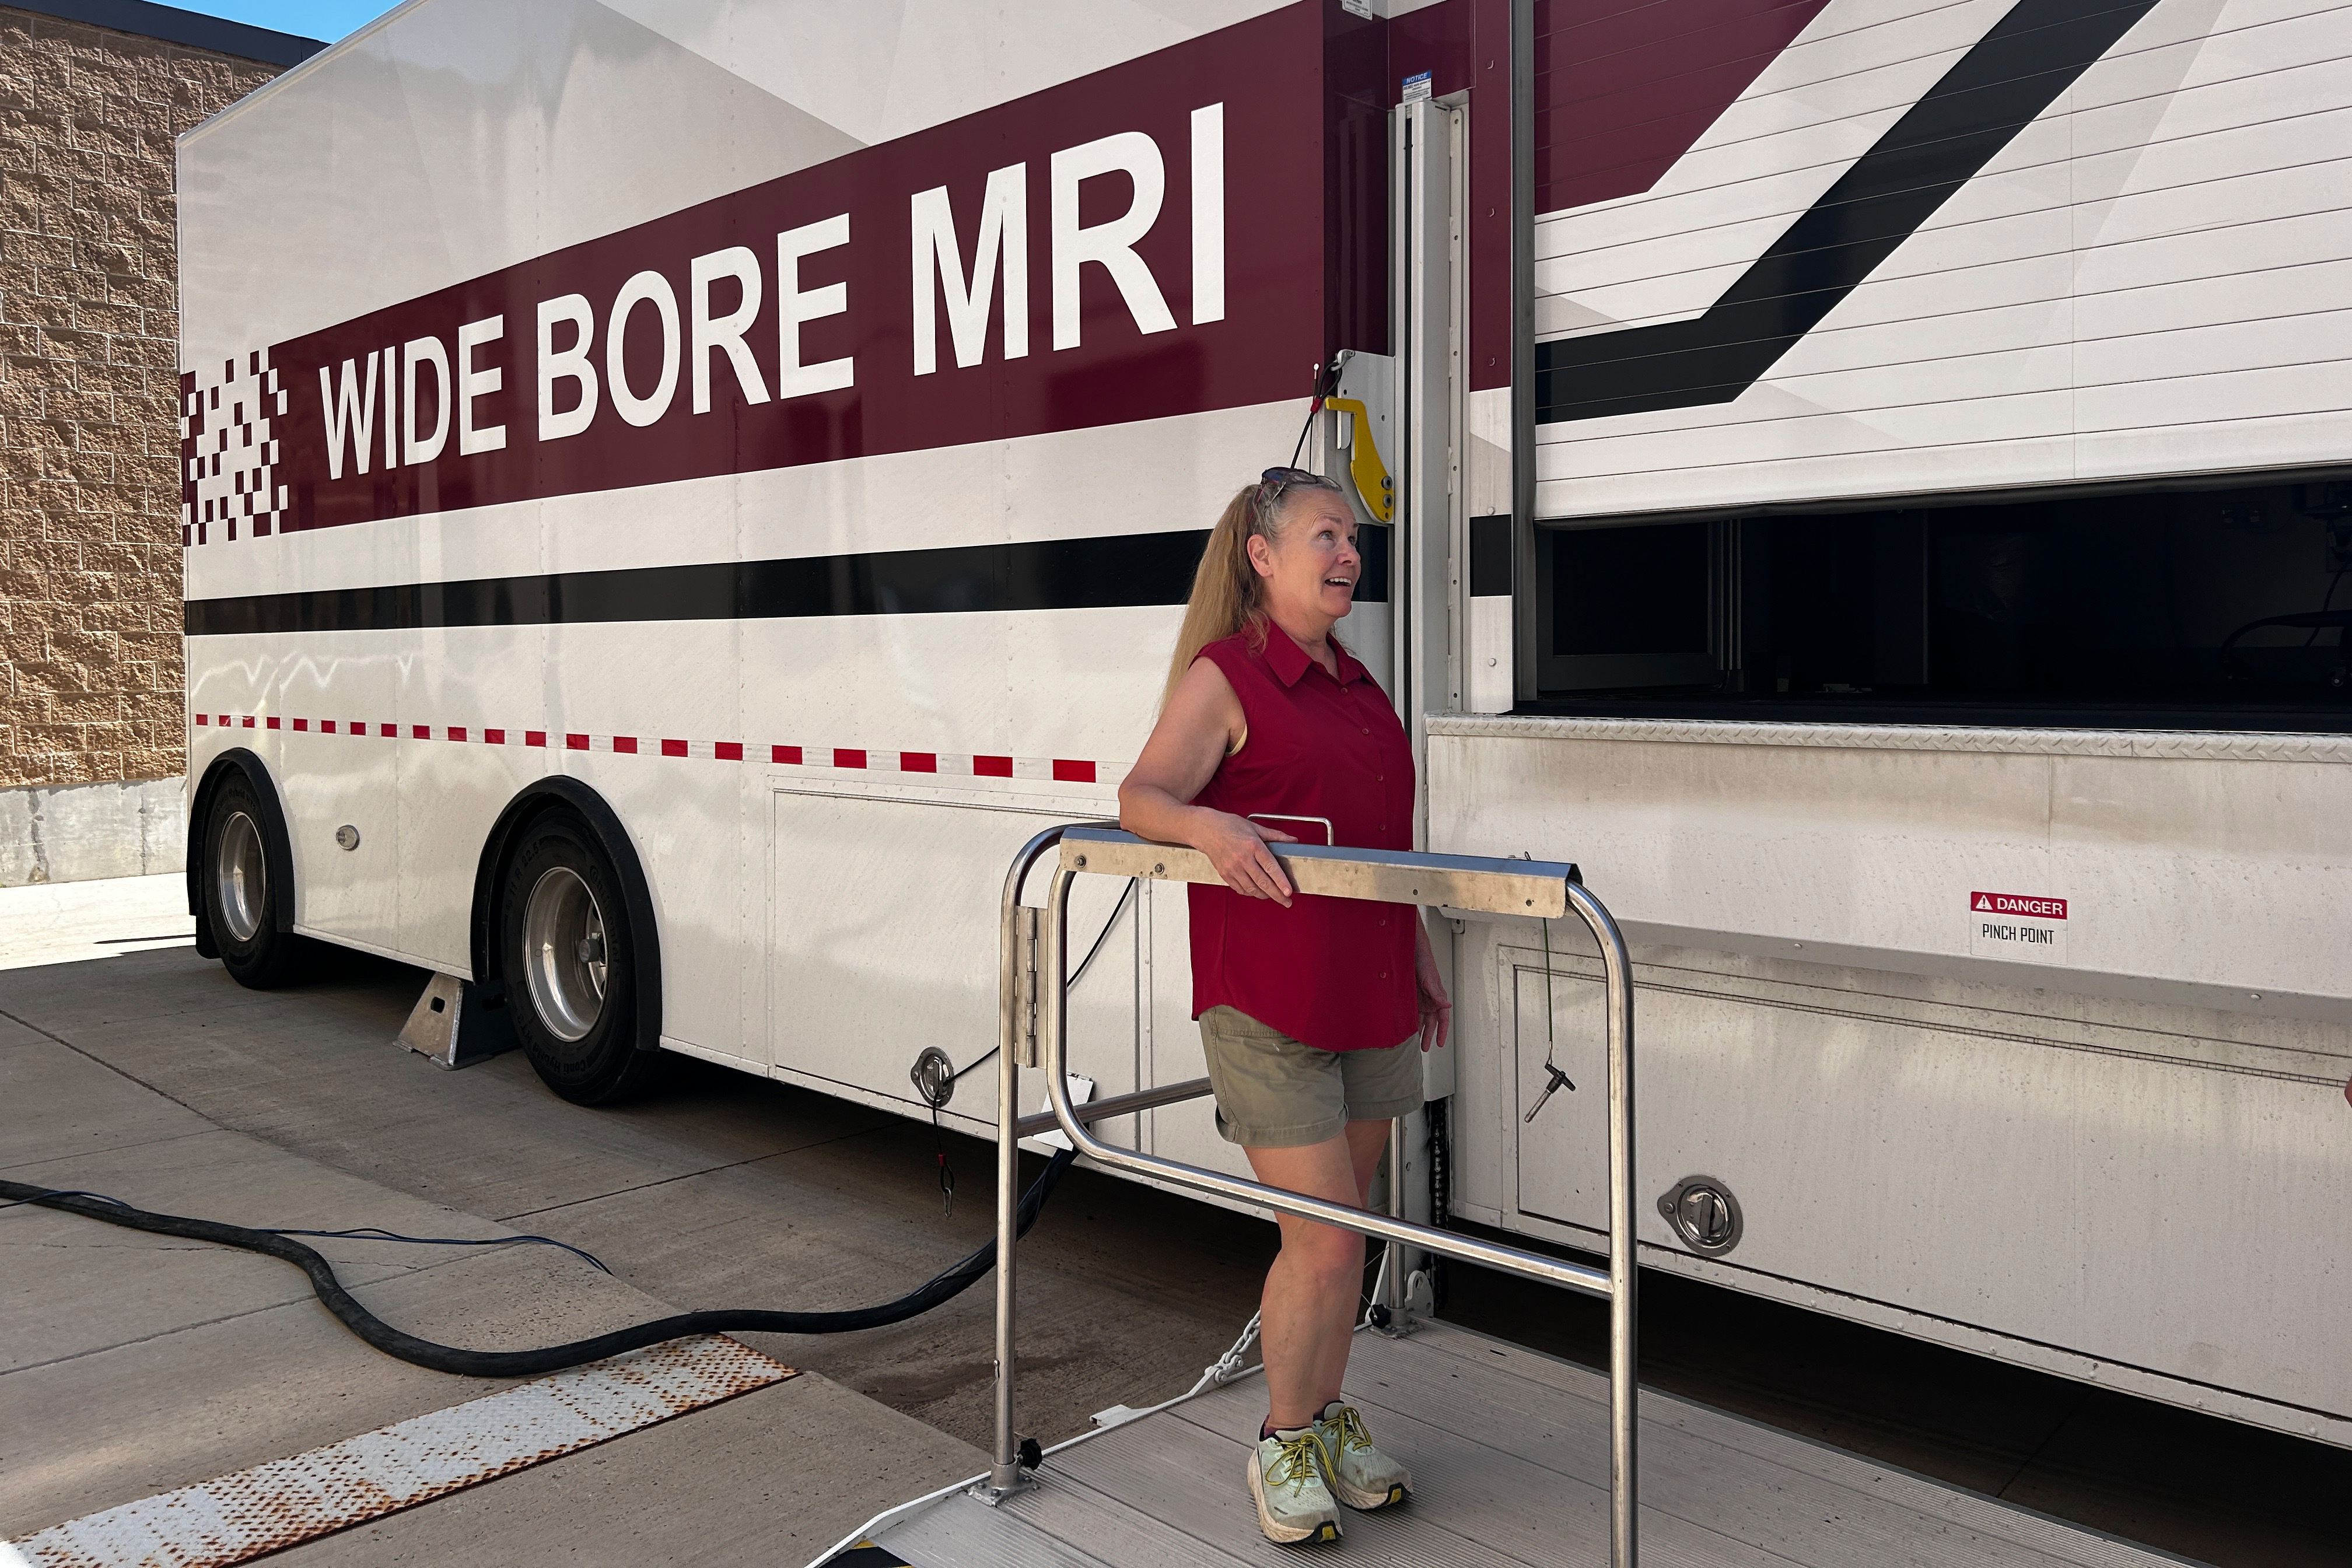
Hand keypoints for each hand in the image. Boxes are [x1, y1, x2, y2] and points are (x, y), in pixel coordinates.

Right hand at [1192, 811, 1294, 905]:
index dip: (1281, 881)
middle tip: (1287, 902)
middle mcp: (1242, 858)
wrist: (1205, 829)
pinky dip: (1250, 893)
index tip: (1289, 891)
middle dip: (1277, 895)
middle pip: (1263, 882)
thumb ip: (1275, 835)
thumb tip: (1292, 840)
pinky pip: (1240, 889)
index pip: (1271, 867)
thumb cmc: (1229, 825)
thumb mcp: (1254, 827)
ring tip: (1274, 897)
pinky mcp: (1225, 874)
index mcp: (1253, 845)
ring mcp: (1232, 868)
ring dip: (1265, 896)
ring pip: (1252, 889)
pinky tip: (1257, 892)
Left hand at [1415, 930, 1451, 1053]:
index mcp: (1438, 998)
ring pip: (1420, 1019)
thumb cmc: (1424, 962)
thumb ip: (1437, 993)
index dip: (1441, 1032)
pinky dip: (1408, 1021)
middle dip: (1428, 1036)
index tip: (1439, 1043)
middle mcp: (1430, 1000)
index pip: (1442, 1019)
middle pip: (1430, 1023)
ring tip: (1414, 1042)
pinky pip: (1410, 1012)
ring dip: (1418, 1030)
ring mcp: (1419, 999)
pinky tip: (1404, 1027)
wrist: (1410, 951)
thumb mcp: (1430, 978)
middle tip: (1425, 1048)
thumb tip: (1447, 1005)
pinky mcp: (1409, 996)